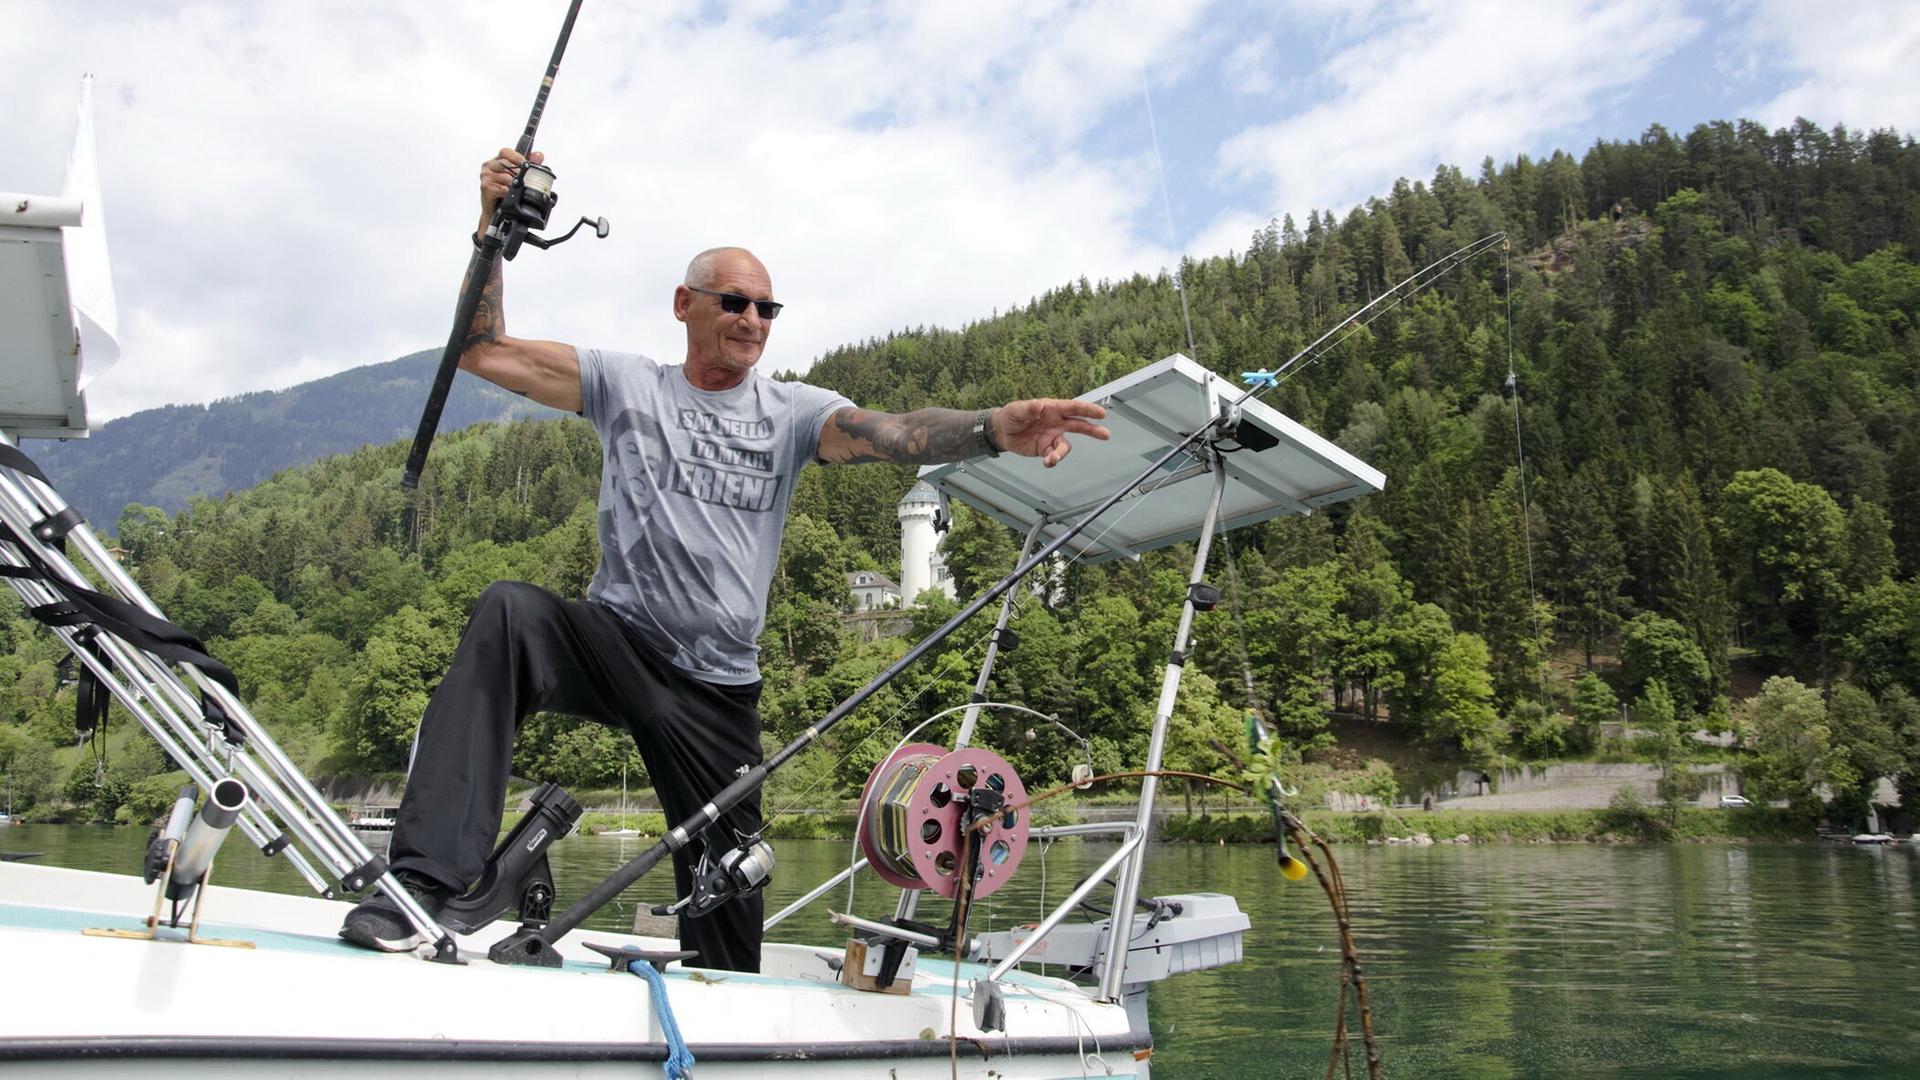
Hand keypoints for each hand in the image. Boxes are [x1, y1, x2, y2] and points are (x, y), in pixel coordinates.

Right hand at [479, 147, 543, 215]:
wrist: (495, 210)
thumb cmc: (505, 191)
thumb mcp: (518, 175)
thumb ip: (529, 163)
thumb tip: (539, 155)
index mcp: (496, 160)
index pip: (505, 152)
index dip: (517, 157)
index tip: (526, 165)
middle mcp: (489, 166)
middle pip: (506, 164)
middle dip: (518, 173)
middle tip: (524, 181)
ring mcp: (485, 176)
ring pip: (506, 177)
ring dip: (514, 185)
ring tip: (517, 189)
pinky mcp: (485, 187)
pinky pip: (502, 188)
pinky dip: (508, 192)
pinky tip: (509, 195)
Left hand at [993, 399, 1108, 466]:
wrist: (1002, 432)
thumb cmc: (1011, 415)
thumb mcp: (1016, 409)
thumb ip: (1028, 408)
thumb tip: (1037, 406)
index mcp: (1052, 409)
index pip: (1073, 408)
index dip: (1088, 410)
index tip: (1101, 413)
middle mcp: (1056, 422)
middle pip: (1078, 425)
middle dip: (1092, 429)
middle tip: (1105, 434)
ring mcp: (1052, 436)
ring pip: (1065, 445)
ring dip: (1062, 452)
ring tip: (1053, 458)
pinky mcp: (1045, 448)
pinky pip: (1053, 455)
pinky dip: (1052, 460)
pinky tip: (1048, 461)